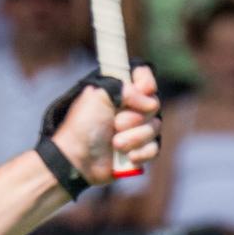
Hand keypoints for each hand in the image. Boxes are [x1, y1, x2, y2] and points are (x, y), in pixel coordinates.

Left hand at [47, 65, 162, 186]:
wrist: (78, 159)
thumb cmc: (84, 126)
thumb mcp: (99, 96)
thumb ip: (127, 90)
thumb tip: (151, 104)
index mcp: (120, 90)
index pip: (144, 75)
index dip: (146, 83)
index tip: (141, 90)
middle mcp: (131, 107)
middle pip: (154, 104)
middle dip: (134, 118)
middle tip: (115, 124)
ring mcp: (137, 128)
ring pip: (155, 127)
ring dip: (134, 138)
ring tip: (115, 144)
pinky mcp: (140, 149)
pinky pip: (155, 147)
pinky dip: (141, 153)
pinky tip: (127, 157)